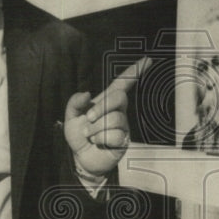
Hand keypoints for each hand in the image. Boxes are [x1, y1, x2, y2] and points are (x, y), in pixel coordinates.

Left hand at [64, 58, 150, 177]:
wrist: (81, 158)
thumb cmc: (80, 136)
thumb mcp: (71, 118)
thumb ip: (75, 103)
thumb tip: (86, 94)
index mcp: (106, 101)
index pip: (122, 83)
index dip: (134, 72)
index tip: (147, 60)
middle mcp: (117, 111)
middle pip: (119, 97)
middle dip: (101, 108)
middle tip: (88, 120)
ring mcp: (122, 126)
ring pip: (115, 119)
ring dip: (96, 129)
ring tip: (90, 136)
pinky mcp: (123, 141)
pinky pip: (115, 135)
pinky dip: (101, 139)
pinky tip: (99, 143)